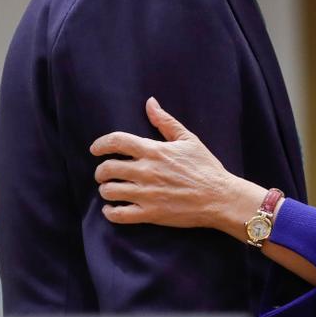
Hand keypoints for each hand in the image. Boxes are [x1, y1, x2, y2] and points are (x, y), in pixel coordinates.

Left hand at [90, 98, 254, 231]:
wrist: (220, 197)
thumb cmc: (206, 167)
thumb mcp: (188, 140)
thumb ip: (166, 122)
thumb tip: (150, 103)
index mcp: (154, 151)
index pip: (117, 141)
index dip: (101, 144)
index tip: (95, 149)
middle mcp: (146, 171)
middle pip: (107, 168)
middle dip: (101, 170)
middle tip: (104, 173)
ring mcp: (147, 194)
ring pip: (109, 191)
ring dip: (105, 189)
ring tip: (110, 189)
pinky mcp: (150, 214)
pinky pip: (118, 214)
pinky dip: (110, 212)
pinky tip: (112, 208)